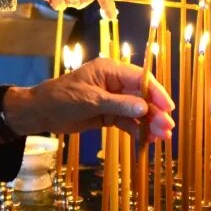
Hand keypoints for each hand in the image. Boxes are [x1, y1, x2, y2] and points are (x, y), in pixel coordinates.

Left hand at [3, 58, 173, 139]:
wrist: (41, 113)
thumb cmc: (62, 98)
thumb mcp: (91, 101)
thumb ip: (119, 104)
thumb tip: (145, 108)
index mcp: (111, 70)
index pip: (140, 79)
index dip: (156, 93)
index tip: (168, 108)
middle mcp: (115, 83)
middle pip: (141, 96)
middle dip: (155, 112)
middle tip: (167, 129)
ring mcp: (112, 99)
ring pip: (136, 111)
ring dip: (149, 123)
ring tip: (162, 137)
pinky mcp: (108, 114)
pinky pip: (126, 121)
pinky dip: (136, 130)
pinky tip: (147, 140)